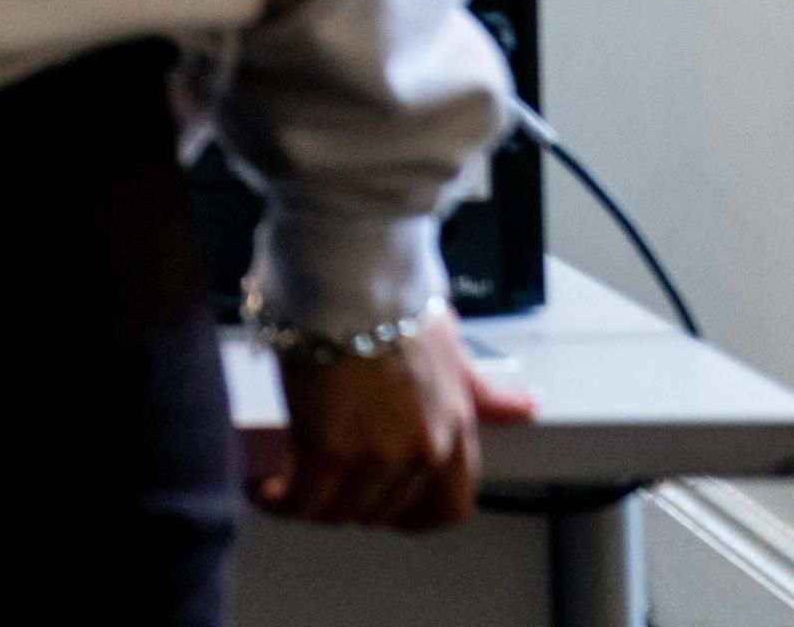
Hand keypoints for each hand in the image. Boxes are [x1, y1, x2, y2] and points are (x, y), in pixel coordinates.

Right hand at [253, 310, 536, 529]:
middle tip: (324, 484)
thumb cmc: (394, 299)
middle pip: (385, 512)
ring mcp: (374, 455)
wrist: (351, 277)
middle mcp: (421, 452)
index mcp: (454, 429)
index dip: (413, 517)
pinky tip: (268, 493)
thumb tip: (525, 406)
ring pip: (342, 511)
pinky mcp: (325, 448)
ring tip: (287, 488)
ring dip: (312, 506)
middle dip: (353, 504)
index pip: (448, 507)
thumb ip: (482, 389)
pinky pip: (304, 499)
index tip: (385, 508)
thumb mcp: (451, 349)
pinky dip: (283, 502)